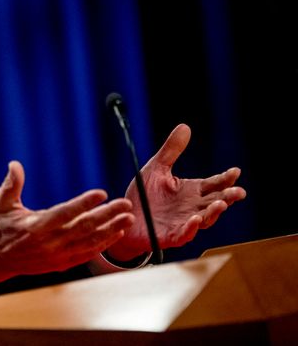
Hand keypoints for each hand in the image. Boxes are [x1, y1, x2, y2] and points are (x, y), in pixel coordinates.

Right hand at [0, 161, 133, 285]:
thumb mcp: (1, 203)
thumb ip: (11, 184)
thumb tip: (15, 164)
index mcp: (35, 226)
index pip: (65, 213)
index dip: (84, 203)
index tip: (101, 193)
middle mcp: (49, 243)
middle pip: (84, 227)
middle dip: (107, 215)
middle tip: (124, 204)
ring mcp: (56, 255)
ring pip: (89, 242)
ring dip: (111, 230)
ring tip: (127, 218)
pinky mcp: (61, 264)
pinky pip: (86, 255)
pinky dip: (102, 245)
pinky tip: (115, 234)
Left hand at [107, 124, 245, 260]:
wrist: (125, 217)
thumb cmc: (144, 195)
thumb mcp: (156, 168)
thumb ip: (171, 151)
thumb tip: (185, 126)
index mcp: (191, 191)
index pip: (214, 184)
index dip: (225, 178)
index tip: (235, 171)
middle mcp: (192, 208)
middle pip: (215, 202)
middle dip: (228, 197)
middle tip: (239, 191)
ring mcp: (184, 223)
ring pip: (205, 219)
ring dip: (214, 212)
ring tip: (221, 204)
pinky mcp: (171, 236)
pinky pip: (184, 234)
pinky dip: (190, 228)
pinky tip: (195, 220)